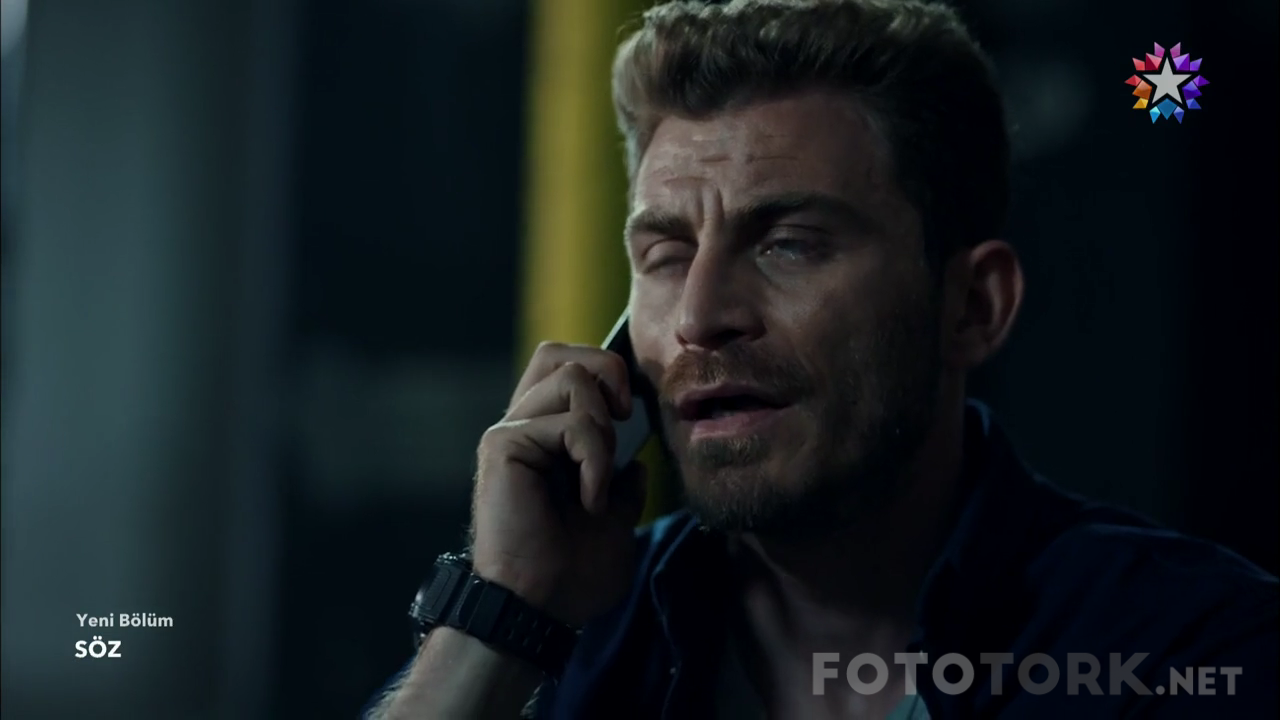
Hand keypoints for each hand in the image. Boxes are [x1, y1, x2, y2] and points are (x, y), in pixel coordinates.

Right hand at [469, 342, 648, 625]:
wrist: (539, 609)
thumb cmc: (570, 575)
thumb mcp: (618, 521)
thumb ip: (624, 484)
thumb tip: (636, 461)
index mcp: (546, 439)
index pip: (569, 368)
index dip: (606, 374)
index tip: (633, 416)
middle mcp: (523, 427)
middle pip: (559, 353)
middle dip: (606, 372)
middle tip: (624, 418)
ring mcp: (511, 432)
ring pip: (572, 378)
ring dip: (604, 429)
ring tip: (599, 477)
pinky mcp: (503, 444)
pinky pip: (569, 423)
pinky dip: (595, 460)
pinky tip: (589, 500)